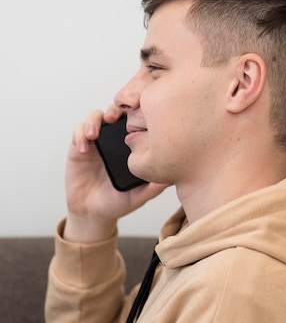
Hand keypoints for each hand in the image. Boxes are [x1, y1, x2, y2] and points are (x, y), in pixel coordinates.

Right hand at [63, 106, 168, 242]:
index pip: (137, 119)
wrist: (94, 214)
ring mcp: (98, 142)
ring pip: (96, 117)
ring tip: (95, 134)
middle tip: (114, 118)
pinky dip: (80, 135)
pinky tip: (85, 149)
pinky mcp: (79, 148)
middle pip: (117, 111)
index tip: (140, 114)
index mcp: (133, 145)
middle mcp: (116, 139)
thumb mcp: (140, 196)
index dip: (138, 111)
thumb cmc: (119, 202)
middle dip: (116, 109)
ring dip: (95, 120)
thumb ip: (154, 188)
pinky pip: (78, 132)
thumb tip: (171, 179)